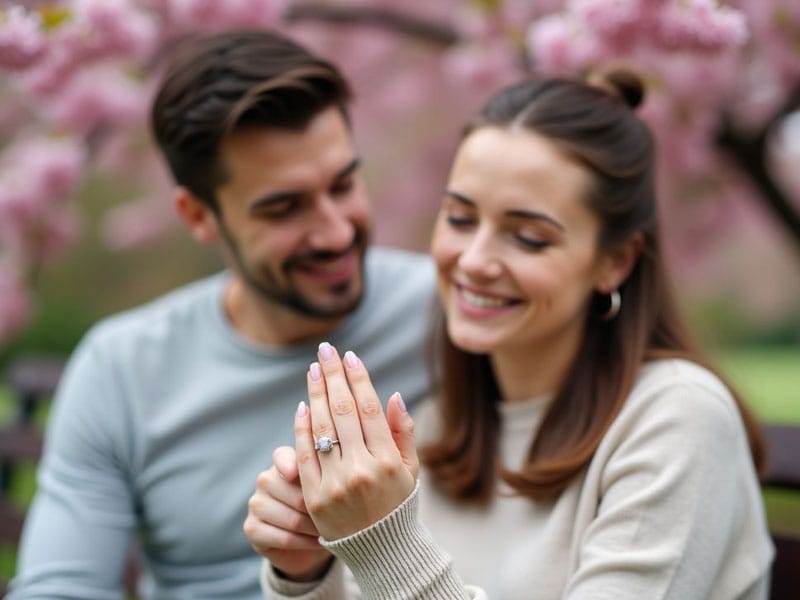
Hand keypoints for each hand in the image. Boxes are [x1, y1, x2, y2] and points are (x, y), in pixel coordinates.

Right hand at [243, 446, 332, 580]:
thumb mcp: (326, 487)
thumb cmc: (322, 505)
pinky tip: (317, 542)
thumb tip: (334, 468)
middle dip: (318, 508)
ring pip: (291, 519)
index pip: (282, 457)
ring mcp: (256, 504)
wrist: (308, 540)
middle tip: (339, 517)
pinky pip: (283, 538)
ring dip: (314, 528)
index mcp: (282, 462)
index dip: (290, 464)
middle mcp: (265, 480)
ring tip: (331, 530)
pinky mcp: (252, 528)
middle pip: (294, 494)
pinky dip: (304, 543)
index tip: (297, 474)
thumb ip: (326, 474)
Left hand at [295, 342, 417, 540]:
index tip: (350, 357)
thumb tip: (392, 395)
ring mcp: (336, 483)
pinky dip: (302, 428)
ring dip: (316, 394)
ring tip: (313, 370)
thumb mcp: (411, 469)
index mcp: (388, 461)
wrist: (379, 550)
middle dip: (333, 376)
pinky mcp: (315, 496)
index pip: (369, 409)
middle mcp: (362, 469)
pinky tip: (303, 405)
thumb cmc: (397, 502)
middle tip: (326, 351)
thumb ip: (404, 431)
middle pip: (343, 411)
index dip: (358, 379)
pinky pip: (305, 454)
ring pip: (322, 428)